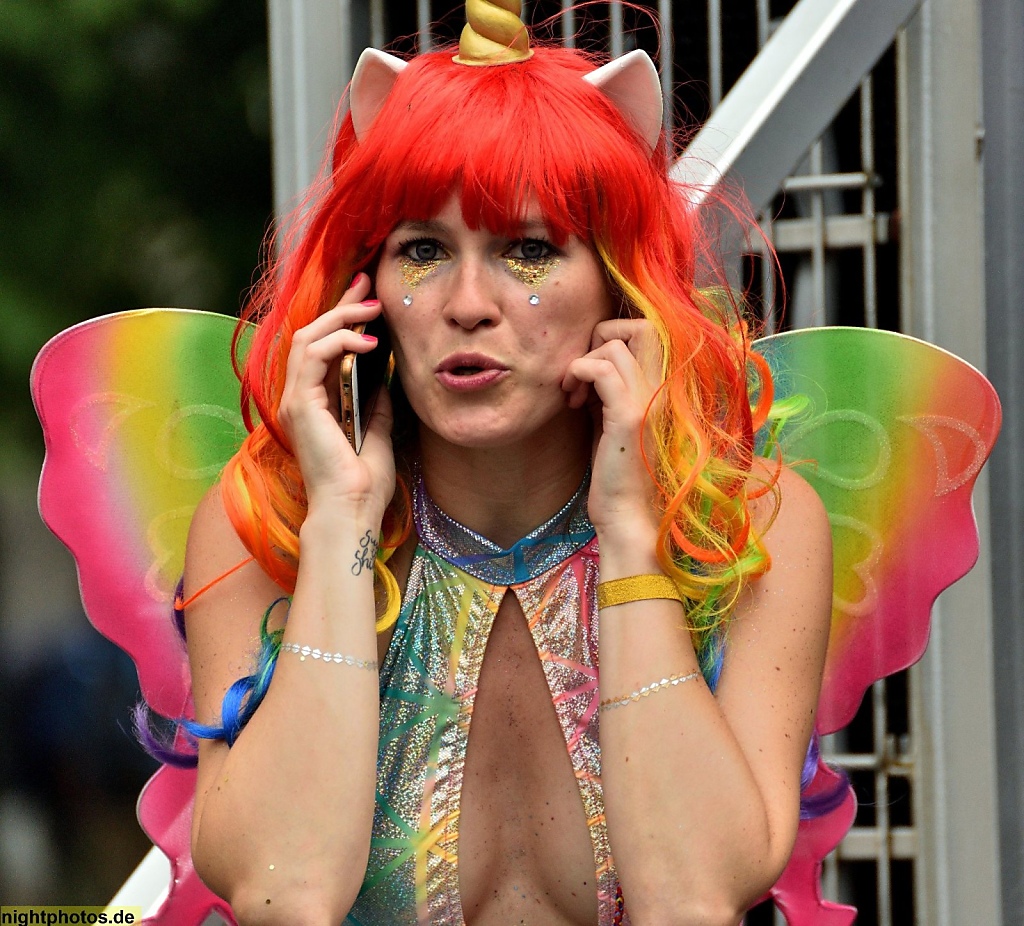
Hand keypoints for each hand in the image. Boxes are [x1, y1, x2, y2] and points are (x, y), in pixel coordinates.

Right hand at [277, 273, 395, 516]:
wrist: (351, 511)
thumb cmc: (362, 482)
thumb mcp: (377, 429)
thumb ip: (375, 400)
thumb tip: (386, 373)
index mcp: (314, 403)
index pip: (322, 348)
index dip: (342, 318)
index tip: (367, 296)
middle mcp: (299, 398)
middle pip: (311, 335)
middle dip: (341, 306)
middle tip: (368, 285)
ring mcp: (295, 401)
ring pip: (307, 339)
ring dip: (341, 318)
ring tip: (372, 309)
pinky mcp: (300, 405)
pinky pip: (312, 356)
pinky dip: (339, 342)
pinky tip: (367, 341)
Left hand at [561, 319, 662, 538]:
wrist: (627, 514)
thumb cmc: (616, 473)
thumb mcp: (612, 419)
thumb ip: (608, 389)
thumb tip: (586, 364)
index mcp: (661, 387)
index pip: (649, 331)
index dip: (614, 337)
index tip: (591, 372)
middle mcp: (662, 388)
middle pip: (641, 325)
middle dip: (601, 336)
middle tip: (582, 373)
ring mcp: (648, 400)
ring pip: (615, 344)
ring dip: (583, 361)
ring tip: (573, 395)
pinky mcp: (629, 416)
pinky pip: (602, 369)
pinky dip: (579, 373)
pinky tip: (573, 401)